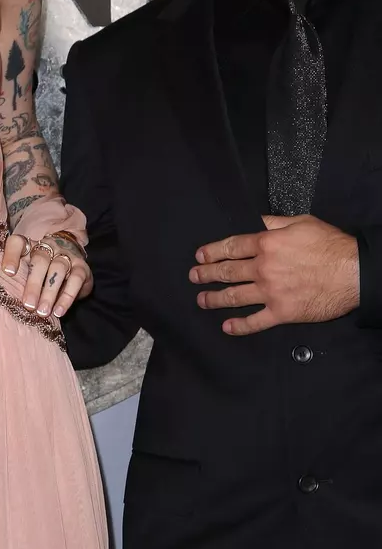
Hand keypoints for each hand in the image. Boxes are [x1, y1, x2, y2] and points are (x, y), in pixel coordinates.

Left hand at [2, 233, 92, 317]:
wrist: (69, 260)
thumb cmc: (40, 270)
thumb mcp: (27, 269)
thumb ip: (17, 277)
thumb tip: (4, 296)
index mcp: (30, 245)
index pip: (17, 243)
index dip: (11, 256)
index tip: (8, 273)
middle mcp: (49, 246)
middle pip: (40, 260)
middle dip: (33, 284)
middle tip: (28, 305)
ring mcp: (66, 255)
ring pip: (58, 269)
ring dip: (50, 292)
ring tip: (43, 312)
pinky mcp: (81, 267)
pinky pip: (76, 279)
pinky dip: (68, 296)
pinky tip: (59, 311)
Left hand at [189, 214, 358, 335]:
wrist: (354, 272)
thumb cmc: (331, 245)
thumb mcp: (301, 222)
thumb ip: (275, 222)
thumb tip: (256, 220)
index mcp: (267, 244)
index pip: (231, 247)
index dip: (212, 252)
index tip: (200, 256)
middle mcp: (263, 268)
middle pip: (227, 271)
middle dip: (206, 274)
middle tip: (194, 277)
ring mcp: (271, 292)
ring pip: (235, 296)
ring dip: (214, 299)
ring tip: (201, 299)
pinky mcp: (282, 313)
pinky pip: (255, 322)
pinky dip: (239, 326)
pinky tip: (227, 327)